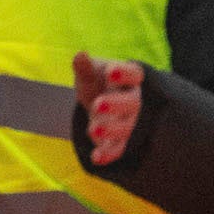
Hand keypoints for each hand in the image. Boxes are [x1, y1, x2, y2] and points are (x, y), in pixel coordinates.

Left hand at [71, 54, 145, 168]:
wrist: (100, 105)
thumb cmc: (98, 84)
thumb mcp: (90, 74)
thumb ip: (85, 68)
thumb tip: (80, 56)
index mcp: (129, 79)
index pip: (133, 74)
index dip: (124, 73)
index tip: (110, 71)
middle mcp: (132, 101)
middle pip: (131, 104)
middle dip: (115, 105)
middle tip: (97, 104)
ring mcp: (127, 123)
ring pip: (124, 128)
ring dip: (110, 129)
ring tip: (93, 129)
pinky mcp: (118, 142)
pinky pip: (116, 149)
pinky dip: (107, 154)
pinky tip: (96, 157)